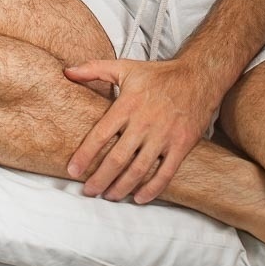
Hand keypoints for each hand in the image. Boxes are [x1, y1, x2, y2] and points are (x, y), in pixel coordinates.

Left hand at [64, 57, 218, 203]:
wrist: (197, 76)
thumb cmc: (158, 74)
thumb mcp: (125, 67)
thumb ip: (94, 69)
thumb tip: (67, 72)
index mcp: (128, 104)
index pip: (101, 134)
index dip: (85, 155)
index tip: (73, 170)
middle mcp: (144, 122)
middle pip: (117, 158)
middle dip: (100, 178)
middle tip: (88, 191)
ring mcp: (164, 135)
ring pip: (138, 169)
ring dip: (121, 187)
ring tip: (109, 196)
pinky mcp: (181, 145)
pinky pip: (165, 173)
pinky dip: (151, 189)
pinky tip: (138, 198)